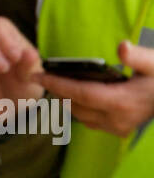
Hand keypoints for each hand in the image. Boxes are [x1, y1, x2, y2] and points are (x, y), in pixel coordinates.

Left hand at [35, 39, 153, 136]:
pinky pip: (90, 121)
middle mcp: (116, 119)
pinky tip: (74, 95)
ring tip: (54, 82)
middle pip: (75, 106)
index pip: (80, 93)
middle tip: (42, 74)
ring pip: (80, 116)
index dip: (57, 84)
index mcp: (121, 102)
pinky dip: (79, 108)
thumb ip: (138, 57)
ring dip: (66, 100)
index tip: (38, 74)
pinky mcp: (119, 130)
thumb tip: (122, 47)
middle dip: (57, 90)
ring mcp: (117, 128)